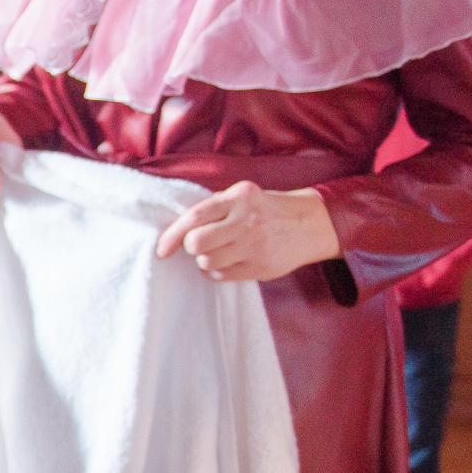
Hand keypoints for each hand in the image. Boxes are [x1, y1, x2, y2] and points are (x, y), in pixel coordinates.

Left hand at [154, 182, 340, 282]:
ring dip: (204, 260)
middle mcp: (248, 220)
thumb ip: (213, 206)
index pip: (195, 217)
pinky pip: (221, 276)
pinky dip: (216, 271)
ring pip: (207, 262)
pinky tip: (228, 261)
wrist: (309, 225)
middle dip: (190, 246)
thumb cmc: (264, 209)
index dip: (172, 235)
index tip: (162, 248)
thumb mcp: (242, 196)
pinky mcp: (262, 268)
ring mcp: (257, 246)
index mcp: (239, 196)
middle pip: (196, 244)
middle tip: (198, 244)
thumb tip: (175, 228)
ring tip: (217, 251)